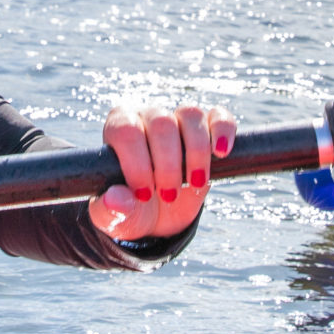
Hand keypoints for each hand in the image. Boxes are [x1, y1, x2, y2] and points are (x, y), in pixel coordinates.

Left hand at [92, 103, 235, 240]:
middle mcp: (148, 117)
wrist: (159, 215)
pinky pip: (220, 117)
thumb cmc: (132, 210)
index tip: (143, 194)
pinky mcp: (208, 128)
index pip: (126, 131)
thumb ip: (110, 210)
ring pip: (190, 116)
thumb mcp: (116, 218)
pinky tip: (221, 153)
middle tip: (168, 196)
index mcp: (119, 130)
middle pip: (161, 123)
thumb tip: (116, 199)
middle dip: (168, 165)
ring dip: (196, 152)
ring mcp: (179, 119)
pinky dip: (223, 131)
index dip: (137, 163)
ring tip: (194, 182)